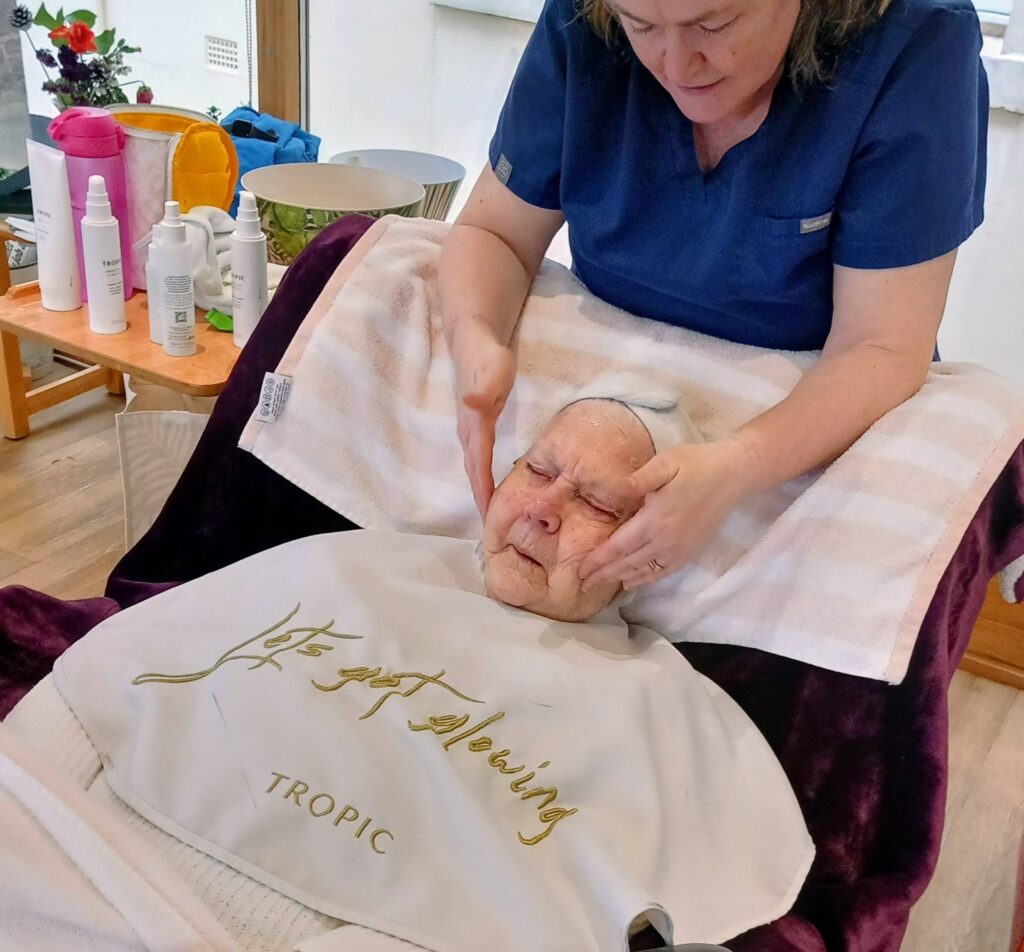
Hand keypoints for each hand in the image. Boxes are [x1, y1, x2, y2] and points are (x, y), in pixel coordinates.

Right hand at [449, 319, 516, 517]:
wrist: (471, 339)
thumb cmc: (487, 356)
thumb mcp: (492, 369)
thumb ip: (484, 389)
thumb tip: (473, 403)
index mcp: (475, 425)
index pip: (480, 466)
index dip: (485, 492)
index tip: (490, 518)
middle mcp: (468, 433)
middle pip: (474, 474)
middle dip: (481, 501)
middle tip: (492, 531)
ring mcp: (469, 431)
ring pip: (475, 468)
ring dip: (481, 492)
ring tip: (491, 516)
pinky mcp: (475, 427)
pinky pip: (479, 460)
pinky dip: (484, 478)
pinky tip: (492, 488)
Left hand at [579, 439, 752, 591]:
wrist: (733, 474)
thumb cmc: (695, 463)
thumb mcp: (665, 463)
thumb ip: (639, 479)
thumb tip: (615, 488)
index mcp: (655, 519)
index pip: (619, 546)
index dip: (599, 560)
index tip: (580, 569)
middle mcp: (666, 540)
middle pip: (627, 563)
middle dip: (603, 574)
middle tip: (582, 583)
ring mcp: (679, 549)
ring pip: (643, 571)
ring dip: (619, 579)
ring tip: (599, 585)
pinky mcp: (690, 552)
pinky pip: (663, 571)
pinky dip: (644, 579)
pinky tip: (630, 583)